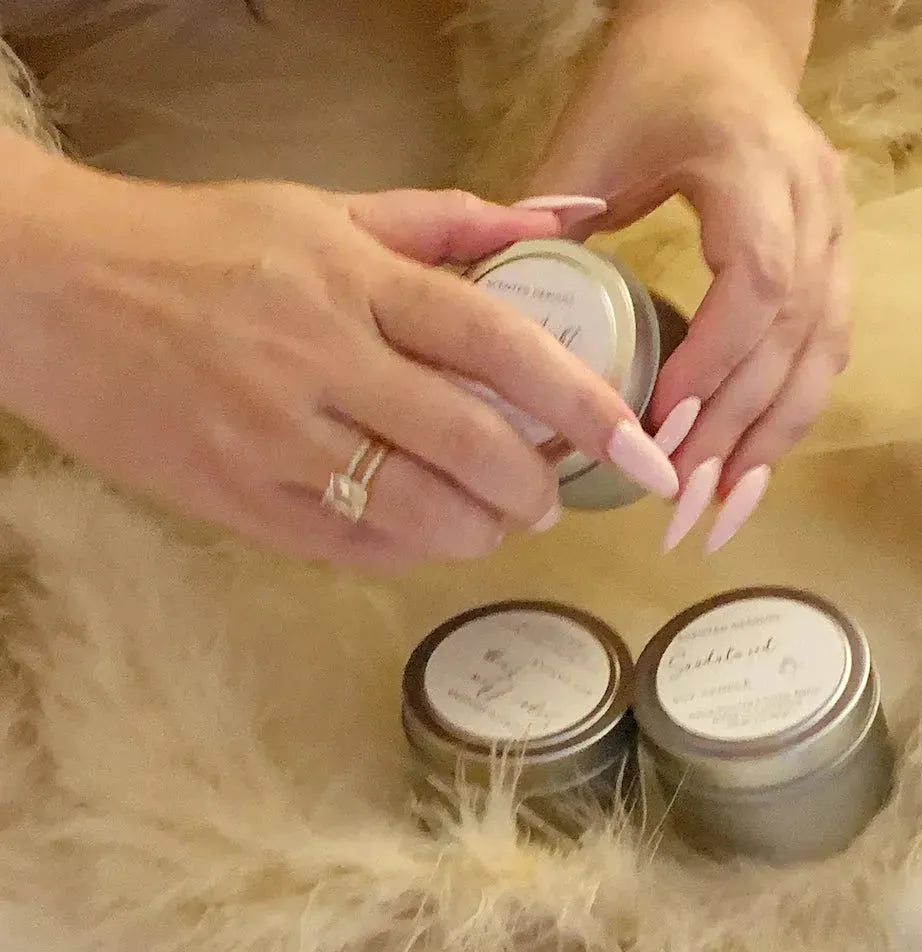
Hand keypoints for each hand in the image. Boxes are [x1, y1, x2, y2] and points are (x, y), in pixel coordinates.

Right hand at [0, 152, 678, 568]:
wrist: (58, 292)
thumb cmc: (201, 242)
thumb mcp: (322, 208)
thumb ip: (446, 221)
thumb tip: (555, 222)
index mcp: (352, 280)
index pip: (498, 344)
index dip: (584, 401)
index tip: (640, 447)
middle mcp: (320, 361)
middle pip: (469, 447)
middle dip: (533, 487)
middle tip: (548, 495)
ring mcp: (275, 440)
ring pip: (414, 514)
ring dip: (478, 528)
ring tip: (492, 516)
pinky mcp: (239, 500)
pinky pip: (350, 547)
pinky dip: (407, 549)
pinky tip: (420, 530)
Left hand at [529, 5, 849, 550]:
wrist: (721, 41)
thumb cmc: (647, 84)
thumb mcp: (587, 141)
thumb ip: (548, 224)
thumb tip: (505, 324)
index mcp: (753, 165)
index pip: (758, 281)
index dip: (713, 361)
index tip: (658, 423)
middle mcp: (814, 202)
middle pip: (795, 336)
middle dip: (735, 428)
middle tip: (680, 503)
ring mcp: (835, 231)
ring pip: (821, 354)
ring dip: (770, 440)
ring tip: (719, 513)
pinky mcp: (834, 258)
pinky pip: (824, 350)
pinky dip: (786, 416)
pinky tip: (749, 469)